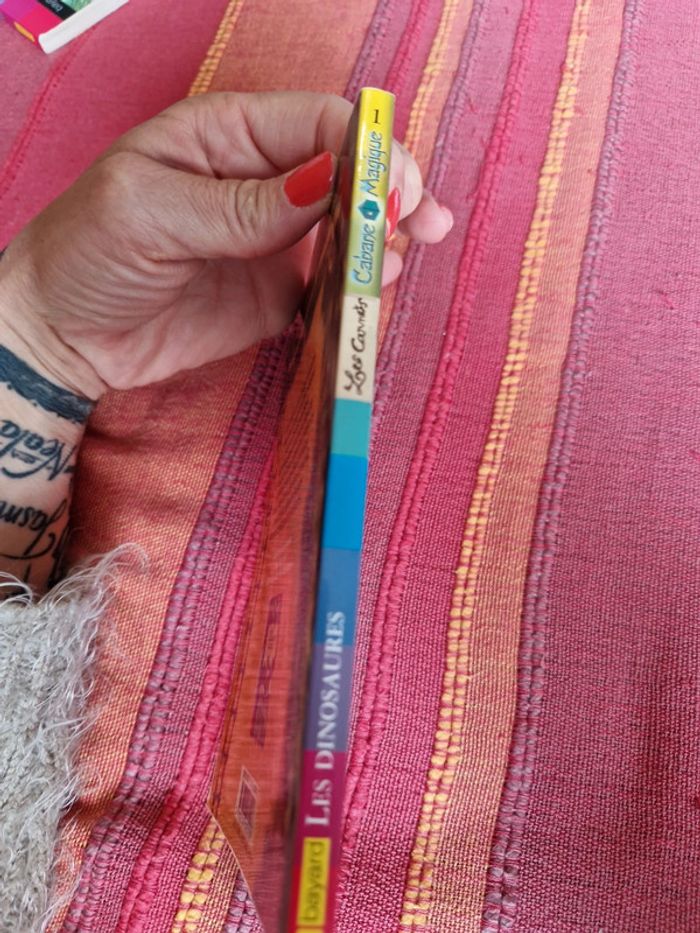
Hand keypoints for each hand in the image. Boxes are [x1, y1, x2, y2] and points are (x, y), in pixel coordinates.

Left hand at [0, 91, 451, 397]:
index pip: (319, 122)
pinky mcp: (277, 296)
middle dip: (391, 194)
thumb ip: (242, 205)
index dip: (367, 149)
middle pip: (349, 173)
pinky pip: (331, 288)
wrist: (63, 337)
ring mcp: (273, 242)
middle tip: (418, 225)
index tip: (389, 191)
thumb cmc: (87, 254)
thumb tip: (328, 184)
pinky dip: (359, 292)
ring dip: (382, 243)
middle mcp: (261, 183)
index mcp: (228, 136)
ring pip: (349, 231)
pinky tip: (371, 295)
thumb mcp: (151, 213)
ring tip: (392, 265)